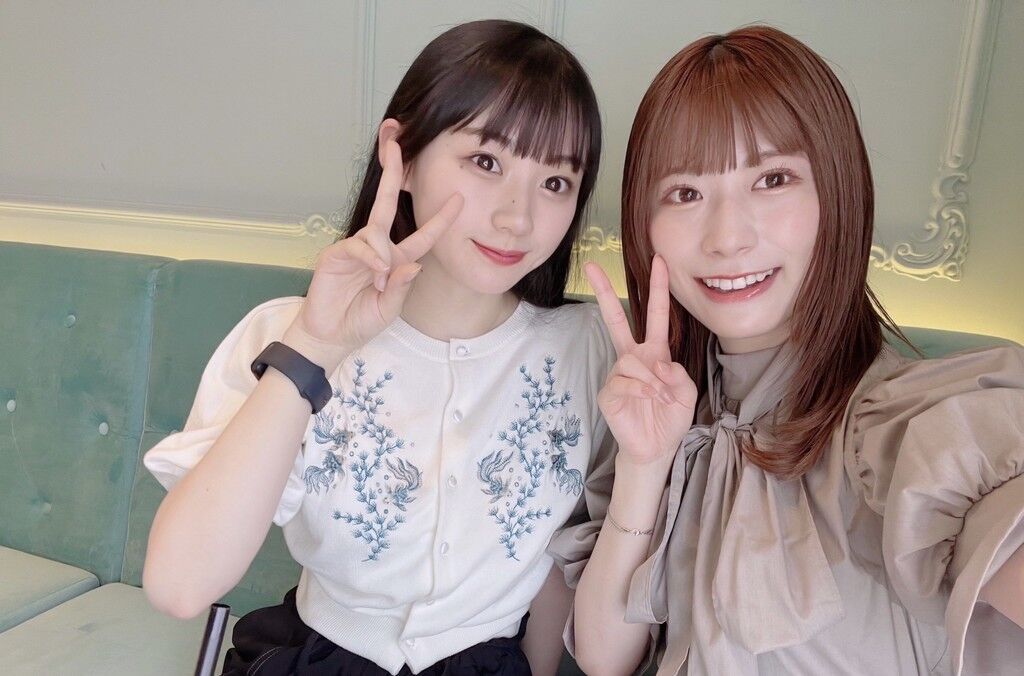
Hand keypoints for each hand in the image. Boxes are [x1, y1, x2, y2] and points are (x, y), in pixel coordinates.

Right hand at [284, 137, 463, 370]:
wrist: (331, 336)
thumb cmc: (360, 321)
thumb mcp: (390, 308)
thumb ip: (403, 287)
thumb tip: (414, 264)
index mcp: (395, 259)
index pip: (423, 236)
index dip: (441, 219)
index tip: (459, 199)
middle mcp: (376, 248)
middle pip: (386, 203)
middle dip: (392, 172)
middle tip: (396, 143)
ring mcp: (355, 248)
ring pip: (375, 231)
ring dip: (383, 255)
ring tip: (380, 282)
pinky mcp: (336, 254)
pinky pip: (358, 244)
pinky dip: (370, 256)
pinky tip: (375, 272)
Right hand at [585, 255, 696, 465]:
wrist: (656, 448)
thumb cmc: (670, 418)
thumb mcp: (687, 393)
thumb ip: (679, 373)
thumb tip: (658, 364)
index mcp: (654, 353)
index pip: (655, 315)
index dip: (658, 288)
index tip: (658, 261)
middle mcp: (633, 358)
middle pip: (616, 319)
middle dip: (605, 292)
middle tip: (592, 267)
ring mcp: (618, 374)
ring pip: (632, 361)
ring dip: (652, 380)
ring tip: (662, 397)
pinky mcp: (608, 392)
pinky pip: (624, 382)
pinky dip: (642, 391)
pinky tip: (649, 401)